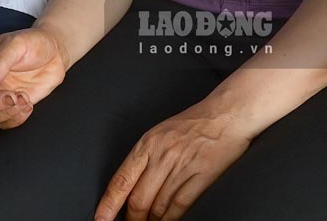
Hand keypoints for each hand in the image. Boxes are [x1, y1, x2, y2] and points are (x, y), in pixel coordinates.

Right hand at [0, 27, 68, 128]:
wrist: (55, 53)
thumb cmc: (33, 42)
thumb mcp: (17, 44)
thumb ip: (0, 61)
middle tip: (13, 96)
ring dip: (6, 113)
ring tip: (24, 98)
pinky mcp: (12, 107)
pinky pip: (5, 123)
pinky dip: (16, 119)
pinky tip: (29, 105)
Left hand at [94, 107, 252, 220]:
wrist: (226, 115)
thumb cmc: (193, 123)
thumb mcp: (159, 134)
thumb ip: (145, 158)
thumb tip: (132, 184)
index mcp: (147, 144)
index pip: (121, 180)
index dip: (108, 204)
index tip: (100, 218)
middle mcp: (161, 156)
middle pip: (138, 199)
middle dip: (131, 219)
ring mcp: (181, 168)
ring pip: (158, 206)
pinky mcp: (201, 177)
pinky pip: (180, 206)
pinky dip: (170, 219)